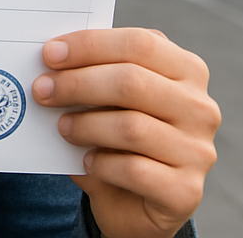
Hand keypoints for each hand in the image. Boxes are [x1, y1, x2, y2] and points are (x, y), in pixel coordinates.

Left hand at [32, 28, 219, 237]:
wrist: (134, 199)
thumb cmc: (117, 131)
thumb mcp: (108, 95)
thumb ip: (93, 71)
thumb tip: (51, 56)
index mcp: (186, 69)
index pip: (140, 43)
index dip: (90, 45)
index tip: (49, 54)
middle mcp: (200, 107)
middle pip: (132, 81)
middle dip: (78, 83)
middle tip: (41, 89)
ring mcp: (199, 151)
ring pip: (131, 126)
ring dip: (85, 125)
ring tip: (61, 127)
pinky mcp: (187, 191)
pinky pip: (135, 170)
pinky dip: (102, 163)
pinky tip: (87, 161)